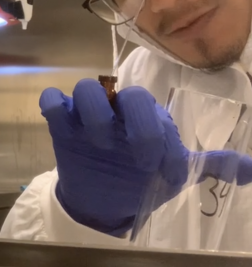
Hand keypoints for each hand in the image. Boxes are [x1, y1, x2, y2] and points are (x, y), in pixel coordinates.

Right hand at [40, 79, 251, 236]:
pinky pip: (52, 100)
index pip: (152, 111)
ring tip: (102, 145)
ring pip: (85, 88)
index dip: (161, 138)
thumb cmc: (137, 176)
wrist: (103, 196)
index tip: (166, 173)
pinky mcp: (61, 123)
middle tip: (141, 158)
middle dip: (137, 124)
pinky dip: (54, 105)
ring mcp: (86, 114)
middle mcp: (117, 109)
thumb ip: (207, 164)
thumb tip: (251, 171)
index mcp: (144, 116)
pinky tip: (63, 124)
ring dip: (95, 113)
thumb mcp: (171, 170)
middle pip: (126, 92)